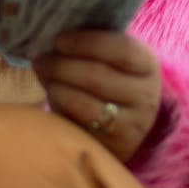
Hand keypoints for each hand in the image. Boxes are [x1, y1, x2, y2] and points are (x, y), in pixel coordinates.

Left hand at [33, 31, 161, 162]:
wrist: (128, 121)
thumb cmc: (112, 77)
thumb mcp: (114, 59)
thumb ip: (92, 46)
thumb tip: (54, 42)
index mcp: (148, 65)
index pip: (122, 50)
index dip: (88, 43)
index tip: (59, 40)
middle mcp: (146, 96)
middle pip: (98, 77)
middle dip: (62, 66)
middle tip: (40, 60)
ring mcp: (132, 125)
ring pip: (85, 105)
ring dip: (57, 87)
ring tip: (44, 77)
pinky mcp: (113, 147)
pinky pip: (78, 126)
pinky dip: (59, 109)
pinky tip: (52, 98)